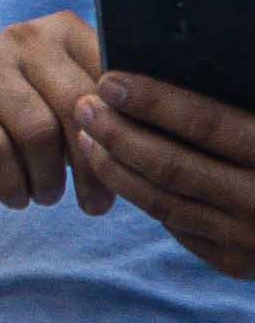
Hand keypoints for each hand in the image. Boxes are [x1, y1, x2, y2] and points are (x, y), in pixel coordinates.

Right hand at [0, 13, 110, 213]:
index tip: (128, 171)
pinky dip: (11, 184)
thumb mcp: (63, 104)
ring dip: (49, 179)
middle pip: (75, 107)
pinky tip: (17, 198)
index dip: (125, 133)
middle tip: (95, 205)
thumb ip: (105, 109)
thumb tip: (158, 146)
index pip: (111, 82)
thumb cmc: (16, 119)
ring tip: (49, 197)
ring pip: (36, 131)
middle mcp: (25, 36)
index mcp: (65, 30)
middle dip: (91, 166)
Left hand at [86, 69, 254, 277]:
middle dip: (120, 134)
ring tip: (88, 134)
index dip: (156, 101)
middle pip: (174, 166)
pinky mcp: (238, 264)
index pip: (209, 125)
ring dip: (118, 167)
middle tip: (84, 105)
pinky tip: (120, 170)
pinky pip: (179, 226)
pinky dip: (144, 196)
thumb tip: (210, 57)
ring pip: (165, 202)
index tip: (112, 80)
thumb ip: (249, 97)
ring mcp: (251, 241)